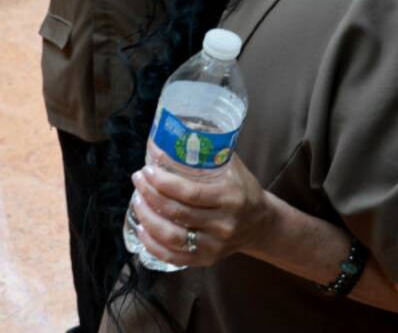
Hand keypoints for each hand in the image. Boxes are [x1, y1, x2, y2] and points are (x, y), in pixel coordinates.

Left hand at [129, 156, 272, 267]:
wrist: (260, 223)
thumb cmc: (243, 190)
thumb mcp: (233, 167)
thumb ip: (209, 153)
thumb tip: (173, 138)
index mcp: (230, 198)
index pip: (190, 193)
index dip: (164, 183)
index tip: (148, 170)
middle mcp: (223, 224)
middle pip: (177, 213)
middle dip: (151, 195)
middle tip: (138, 180)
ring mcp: (214, 245)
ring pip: (171, 237)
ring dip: (147, 219)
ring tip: (137, 201)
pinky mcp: (205, 259)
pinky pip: (173, 257)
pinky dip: (152, 244)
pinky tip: (142, 229)